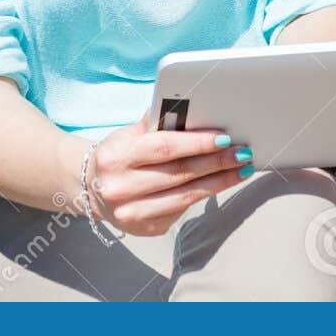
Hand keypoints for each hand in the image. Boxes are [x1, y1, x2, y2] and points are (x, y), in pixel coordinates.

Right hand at [86, 113, 251, 236]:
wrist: (92, 189)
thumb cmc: (119, 154)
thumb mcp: (128, 134)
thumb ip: (156, 122)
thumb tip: (192, 106)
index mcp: (117, 157)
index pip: (164, 148)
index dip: (197, 143)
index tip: (224, 138)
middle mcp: (121, 188)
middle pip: (179, 174)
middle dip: (217, 162)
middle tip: (243, 152)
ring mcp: (133, 213)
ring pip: (185, 197)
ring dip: (219, 182)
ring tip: (242, 169)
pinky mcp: (146, 228)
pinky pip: (182, 210)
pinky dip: (204, 195)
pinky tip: (220, 183)